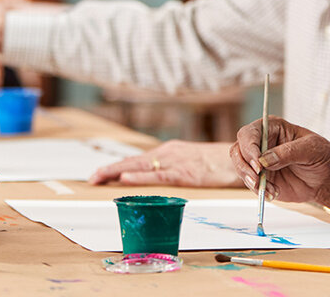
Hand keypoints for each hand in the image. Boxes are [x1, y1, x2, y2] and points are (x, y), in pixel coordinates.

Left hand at [89, 140, 240, 186]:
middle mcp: (168, 153)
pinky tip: (126, 178)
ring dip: (117, 172)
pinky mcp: (184, 173)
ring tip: (99, 178)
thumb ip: (170, 168)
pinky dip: (140, 176)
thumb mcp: (188, 163)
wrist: (238, 159)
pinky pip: (158, 175)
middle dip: (110, 170)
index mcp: (168, 151)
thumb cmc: (214, 163)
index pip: (137, 159)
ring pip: (140, 166)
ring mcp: (175, 162)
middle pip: (133, 161)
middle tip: (91, 178)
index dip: (116, 167)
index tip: (99, 175)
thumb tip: (153, 178)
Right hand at [229, 116, 329, 203]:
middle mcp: (261, 142)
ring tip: (270, 190)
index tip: (258, 165)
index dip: (249, 148)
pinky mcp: (261, 177)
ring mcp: (259, 161)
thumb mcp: (311, 149)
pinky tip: (274, 193)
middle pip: (238, 150)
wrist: (327, 179)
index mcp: (272, 127)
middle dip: (244, 166)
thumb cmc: (322, 157)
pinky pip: (250, 184)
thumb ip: (288, 152)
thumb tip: (265, 160)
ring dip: (251, 181)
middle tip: (257, 180)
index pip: (249, 133)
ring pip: (240, 168)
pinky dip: (259, 191)